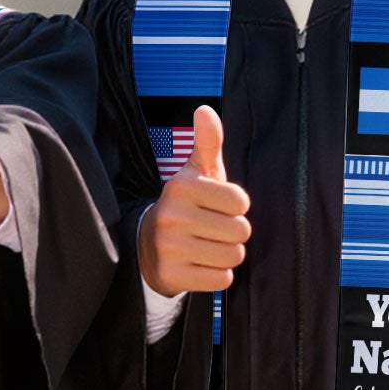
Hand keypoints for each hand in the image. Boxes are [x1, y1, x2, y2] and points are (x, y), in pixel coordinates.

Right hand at [137, 105, 250, 294]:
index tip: (217, 207)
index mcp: (181, 186)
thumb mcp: (195, 173)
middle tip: (211, 230)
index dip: (236, 207)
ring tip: (206, 246)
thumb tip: (205, 110)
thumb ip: (207, 142)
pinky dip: (216, 275)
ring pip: (233, 256)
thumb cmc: (185, 206)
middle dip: (233, 233)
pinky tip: (199, 264)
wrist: (147, 246)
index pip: (241, 202)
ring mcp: (169, 247)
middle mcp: (171, 215)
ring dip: (226, 254)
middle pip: (241, 231)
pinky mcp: (172, 275)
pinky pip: (221, 279)